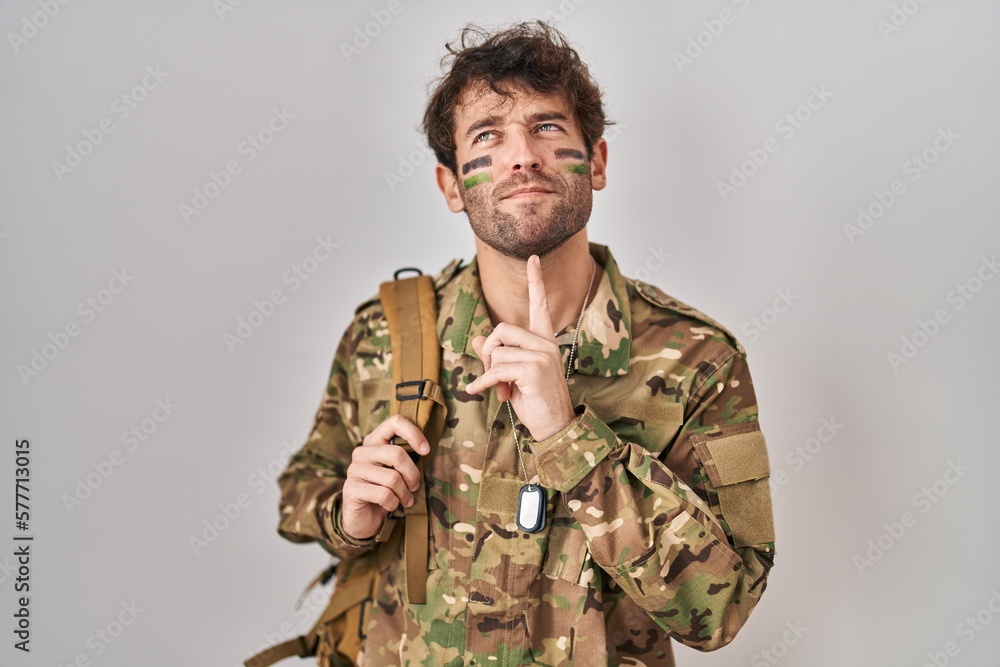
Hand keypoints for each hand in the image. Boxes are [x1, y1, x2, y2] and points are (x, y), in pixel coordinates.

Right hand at [341, 414, 428, 539]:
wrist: (365, 518)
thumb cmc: (387, 491)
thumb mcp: (398, 471)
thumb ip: (406, 459)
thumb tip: (425, 450)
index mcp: (375, 441)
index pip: (395, 422)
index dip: (414, 434)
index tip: (425, 451)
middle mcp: (362, 451)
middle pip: (396, 454)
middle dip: (412, 474)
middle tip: (415, 487)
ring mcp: (354, 469)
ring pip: (392, 478)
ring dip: (404, 493)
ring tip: (405, 500)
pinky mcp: (351, 488)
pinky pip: (383, 494)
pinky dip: (394, 503)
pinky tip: (392, 505)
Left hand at [467, 254, 576, 440]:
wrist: (555, 427)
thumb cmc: (536, 401)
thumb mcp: (513, 375)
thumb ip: (498, 355)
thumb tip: (478, 337)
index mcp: (544, 341)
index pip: (539, 305)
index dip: (536, 281)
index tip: (534, 258)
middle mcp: (546, 343)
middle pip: (501, 330)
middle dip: (488, 352)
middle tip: (490, 373)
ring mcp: (542, 355)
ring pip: (496, 352)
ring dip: (489, 374)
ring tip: (499, 390)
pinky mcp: (534, 369)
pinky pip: (496, 369)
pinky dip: (484, 383)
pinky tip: (482, 393)